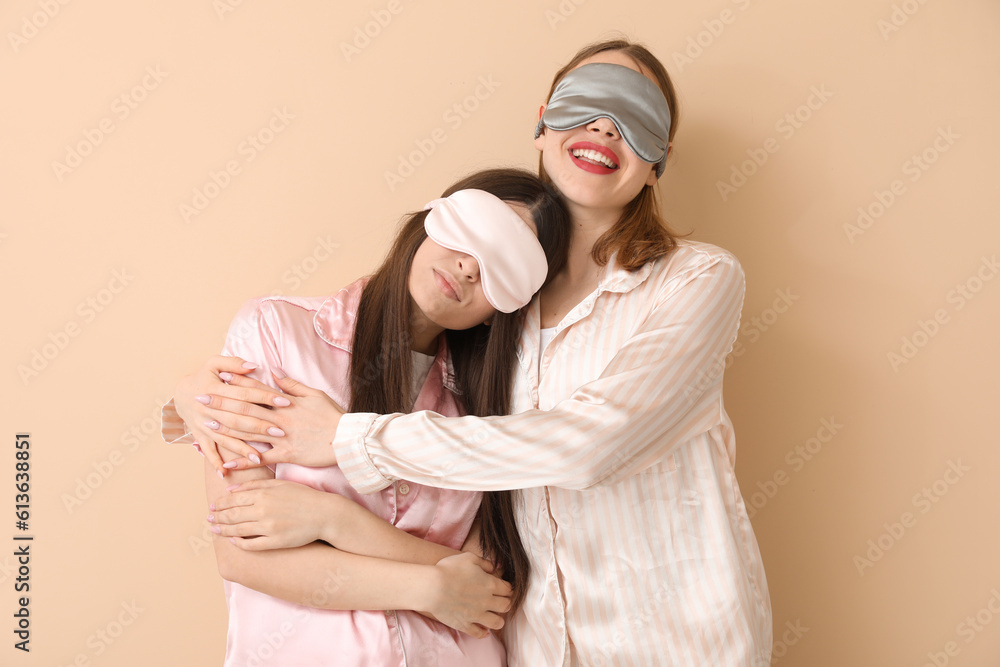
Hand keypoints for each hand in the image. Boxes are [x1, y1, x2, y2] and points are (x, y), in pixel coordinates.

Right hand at [173, 355, 292, 473]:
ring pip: (225, 438)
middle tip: (281, 431)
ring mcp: (203, 424)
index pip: (244, 394)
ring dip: (241, 448)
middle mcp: (208, 409)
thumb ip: (233, 363)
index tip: (285, 401)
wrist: (179, 393)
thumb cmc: (203, 376)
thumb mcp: (213, 363)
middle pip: (237, 418)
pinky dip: (215, 462)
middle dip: (259, 426)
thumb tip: (253, 366)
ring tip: (259, 457)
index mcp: (214, 389)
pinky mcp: (199, 435)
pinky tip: (225, 473)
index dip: (265, 397)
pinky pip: (208, 450)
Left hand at [204, 370, 345, 469]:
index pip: (257, 389)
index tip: (219, 376)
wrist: (348, 439)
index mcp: (287, 402)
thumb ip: (292, 385)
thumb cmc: (332, 416)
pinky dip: (244, 461)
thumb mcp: (314, 394)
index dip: (237, 381)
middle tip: (200, 398)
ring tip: (206, 424)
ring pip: (250, 431)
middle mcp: (281, 418)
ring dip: (227, 428)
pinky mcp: (287, 454)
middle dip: (222, 402)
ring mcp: (282, 437)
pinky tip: (227, 463)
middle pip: (246, 408)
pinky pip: (262, 459)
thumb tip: (274, 371)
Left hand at [207, 479, 333, 550]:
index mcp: (263, 495)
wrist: (324, 514)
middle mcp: (263, 510)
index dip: (220, 504)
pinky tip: (233, 541)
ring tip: (214, 530)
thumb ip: (254, 485)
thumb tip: (231, 489)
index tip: (212, 507)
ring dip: (223, 531)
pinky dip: (239, 543)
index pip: (233, 500)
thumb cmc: (303, 496)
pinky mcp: (274, 542)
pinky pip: (251, 545)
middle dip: (217, 518)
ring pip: (237, 530)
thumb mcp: (280, 484)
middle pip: (232, 515)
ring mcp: (268, 527)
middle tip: (208, 520)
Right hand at [419, 552, 511, 637]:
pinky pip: (479, 633)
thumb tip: (493, 568)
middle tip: (501, 601)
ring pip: (497, 623)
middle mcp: (487, 601)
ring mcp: (476, 615)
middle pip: (506, 606)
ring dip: (498, 620)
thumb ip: (484, 563)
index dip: (508, 588)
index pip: (508, 589)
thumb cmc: (449, 570)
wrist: (432, 588)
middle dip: (506, 603)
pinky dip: (483, 633)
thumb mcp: (468, 558)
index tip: (504, 588)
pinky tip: (483, 630)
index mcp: (490, 584)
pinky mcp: (465, 625)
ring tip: (494, 616)